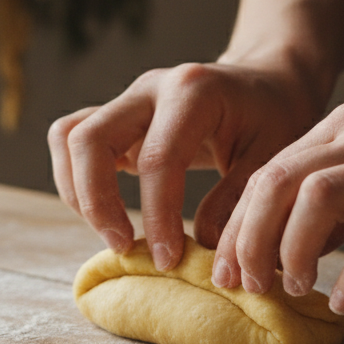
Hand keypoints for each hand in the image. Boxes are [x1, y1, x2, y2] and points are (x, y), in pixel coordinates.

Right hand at [48, 61, 322, 269]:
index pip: (158, 159)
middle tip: (124, 246)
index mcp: (193, 91)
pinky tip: (103, 212)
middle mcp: (150, 88)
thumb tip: (200, 249)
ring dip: (78, 193)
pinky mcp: (114, 116)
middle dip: (98, 203)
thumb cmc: (274, 120)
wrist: (267, 83)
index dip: (157, 216)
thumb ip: (236, 202)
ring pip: (68, 137)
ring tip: (111, 233)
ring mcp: (126, 99)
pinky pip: (69, 140)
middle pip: (89, 139)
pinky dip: (74, 179)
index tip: (168, 260)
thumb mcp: (274, 159)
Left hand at [212, 100, 343, 313]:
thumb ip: (335, 203)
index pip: (268, 173)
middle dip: (250, 240)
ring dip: (293, 251)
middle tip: (247, 286)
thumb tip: (280, 249)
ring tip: (295, 288)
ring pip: (318, 200)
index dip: (238, 225)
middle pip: (279, 182)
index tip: (227, 270)